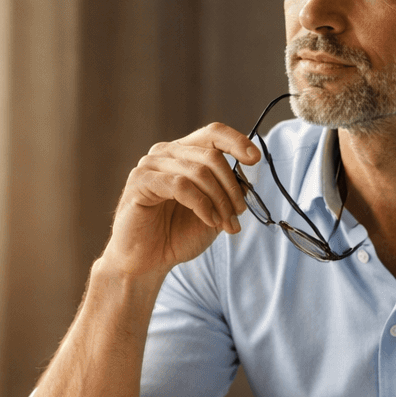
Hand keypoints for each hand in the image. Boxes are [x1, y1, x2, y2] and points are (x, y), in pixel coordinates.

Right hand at [98, 125, 260, 279]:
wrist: (146, 262)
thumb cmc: (175, 236)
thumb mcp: (213, 212)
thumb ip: (227, 193)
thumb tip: (246, 180)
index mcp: (183, 154)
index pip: (213, 134)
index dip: (237, 142)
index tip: (255, 159)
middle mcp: (165, 153)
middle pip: (211, 156)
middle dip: (231, 187)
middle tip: (238, 213)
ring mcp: (150, 165)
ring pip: (199, 171)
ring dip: (219, 200)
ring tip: (224, 223)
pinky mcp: (140, 181)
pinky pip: (181, 185)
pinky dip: (201, 204)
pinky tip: (208, 219)